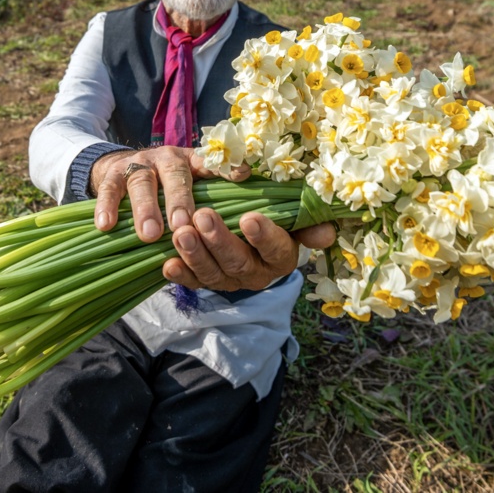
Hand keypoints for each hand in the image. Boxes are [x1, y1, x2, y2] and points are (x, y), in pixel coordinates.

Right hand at [90, 145, 248, 241]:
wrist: (119, 168)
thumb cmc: (164, 186)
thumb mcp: (189, 185)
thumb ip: (210, 195)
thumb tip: (246, 204)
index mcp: (192, 161)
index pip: (212, 162)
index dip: (226, 168)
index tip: (243, 175)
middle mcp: (167, 159)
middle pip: (175, 175)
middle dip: (179, 200)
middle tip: (182, 226)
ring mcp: (139, 164)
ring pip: (142, 182)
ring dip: (145, 208)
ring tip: (149, 235)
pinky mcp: (112, 173)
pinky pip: (109, 189)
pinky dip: (107, 206)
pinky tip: (106, 225)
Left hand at [163, 210, 336, 291]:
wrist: (244, 224)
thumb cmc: (269, 210)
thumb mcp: (290, 212)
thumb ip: (306, 220)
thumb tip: (326, 232)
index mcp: (282, 257)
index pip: (277, 250)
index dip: (264, 237)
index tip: (249, 218)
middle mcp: (257, 274)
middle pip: (239, 262)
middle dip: (220, 240)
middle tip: (203, 216)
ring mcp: (229, 280)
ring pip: (213, 274)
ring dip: (195, 254)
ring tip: (181, 233)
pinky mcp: (205, 282)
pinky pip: (192, 282)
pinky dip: (180, 274)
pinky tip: (167, 263)